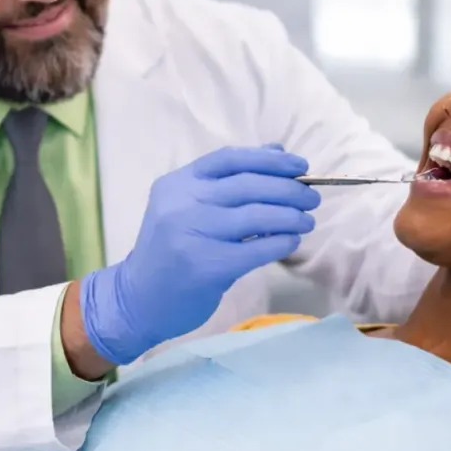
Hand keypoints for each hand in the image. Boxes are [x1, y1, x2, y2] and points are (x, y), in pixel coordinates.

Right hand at [80, 145, 319, 365]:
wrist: (139, 299)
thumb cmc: (170, 250)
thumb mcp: (188, 206)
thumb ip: (229, 180)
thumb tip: (277, 152)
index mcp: (178, 183)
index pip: (229, 159)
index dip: (269, 159)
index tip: (300, 166)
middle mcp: (182, 204)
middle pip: (248, 185)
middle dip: (288, 190)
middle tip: (311, 199)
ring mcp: (193, 235)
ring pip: (256, 216)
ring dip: (290, 216)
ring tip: (307, 221)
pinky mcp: (206, 267)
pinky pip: (256, 249)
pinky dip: (281, 243)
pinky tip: (292, 241)